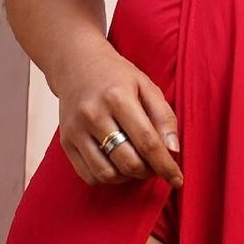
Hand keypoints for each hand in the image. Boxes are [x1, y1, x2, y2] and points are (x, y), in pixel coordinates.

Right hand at [55, 41, 183, 189]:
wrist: (76, 64)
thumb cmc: (116, 76)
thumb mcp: (147, 86)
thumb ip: (164, 117)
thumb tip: (173, 150)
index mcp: (118, 97)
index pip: (147, 142)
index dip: (165, 165)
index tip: (178, 180)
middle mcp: (94, 114)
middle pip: (128, 161)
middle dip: (148, 171)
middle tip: (155, 165)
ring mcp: (76, 130)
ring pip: (107, 173)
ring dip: (128, 177)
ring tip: (137, 164)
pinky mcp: (66, 141)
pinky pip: (88, 175)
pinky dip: (108, 178)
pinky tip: (117, 165)